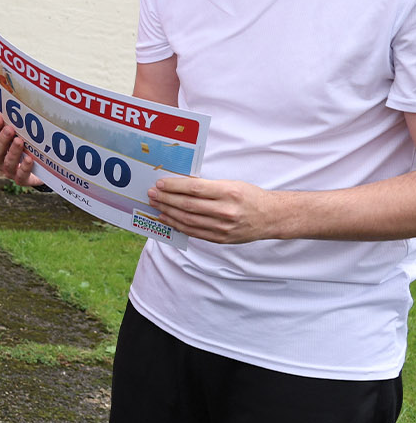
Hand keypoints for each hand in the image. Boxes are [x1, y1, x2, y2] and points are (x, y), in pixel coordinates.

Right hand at [0, 117, 44, 186]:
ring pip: (8, 163)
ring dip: (13, 152)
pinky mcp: (22, 180)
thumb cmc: (26, 148)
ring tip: (19, 141)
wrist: (39, 170)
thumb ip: (16, 125)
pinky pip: (21, 176)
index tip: (0, 117)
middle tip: (10, 129)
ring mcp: (9, 171)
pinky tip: (29, 159)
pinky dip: (25, 168)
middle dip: (2, 140)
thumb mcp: (20, 136)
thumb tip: (17, 105)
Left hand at [148, 177, 285, 243]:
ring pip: (187, 220)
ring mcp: (223, 227)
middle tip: (152, 193)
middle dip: (166, 199)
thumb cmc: (249, 196)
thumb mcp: (231, 184)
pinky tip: (166, 218)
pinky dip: (177, 225)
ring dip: (167, 212)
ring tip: (155, 204)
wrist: (271, 217)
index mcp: (229, 193)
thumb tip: (179, 185)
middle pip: (187, 205)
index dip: (174, 186)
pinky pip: (193, 232)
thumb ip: (207, 186)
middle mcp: (226, 211)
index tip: (160, 183)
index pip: (194, 189)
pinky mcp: (221, 239)